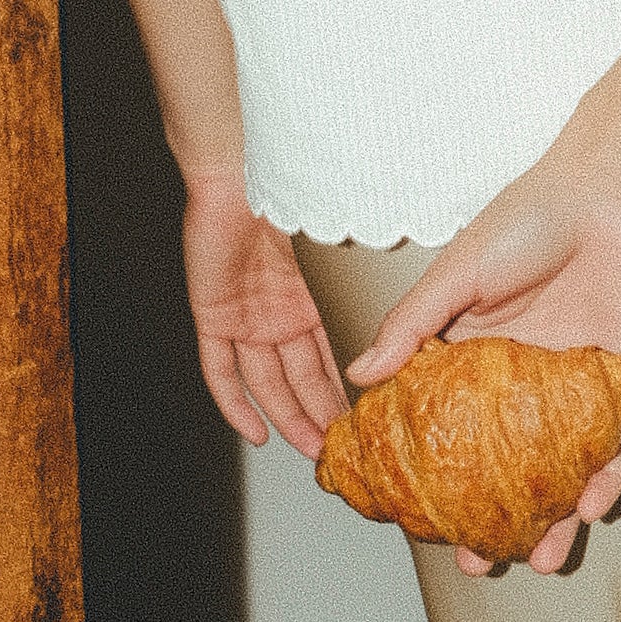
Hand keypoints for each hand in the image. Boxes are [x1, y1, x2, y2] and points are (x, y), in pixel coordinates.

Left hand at [181, 168, 348, 459]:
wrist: (234, 172)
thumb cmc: (279, 194)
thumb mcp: (329, 246)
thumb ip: (357, 273)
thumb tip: (408, 291)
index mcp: (300, 301)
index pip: (322, 358)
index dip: (337, 392)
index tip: (360, 418)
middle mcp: (272, 315)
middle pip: (296, 378)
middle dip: (318, 416)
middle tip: (340, 449)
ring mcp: (242, 318)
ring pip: (265, 382)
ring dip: (286, 418)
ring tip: (309, 448)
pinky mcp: (213, 316)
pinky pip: (220, 371)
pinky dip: (235, 404)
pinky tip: (253, 430)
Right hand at [344, 144, 620, 576]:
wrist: (606, 190)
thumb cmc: (529, 217)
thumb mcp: (458, 271)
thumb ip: (414, 324)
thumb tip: (360, 374)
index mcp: (477, 353)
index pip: (450, 427)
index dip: (435, 473)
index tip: (415, 516)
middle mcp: (525, 379)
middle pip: (506, 464)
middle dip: (493, 516)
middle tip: (475, 560)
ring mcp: (574, 384)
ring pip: (562, 467)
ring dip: (553, 516)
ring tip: (538, 557)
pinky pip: (616, 440)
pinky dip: (607, 476)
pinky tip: (589, 508)